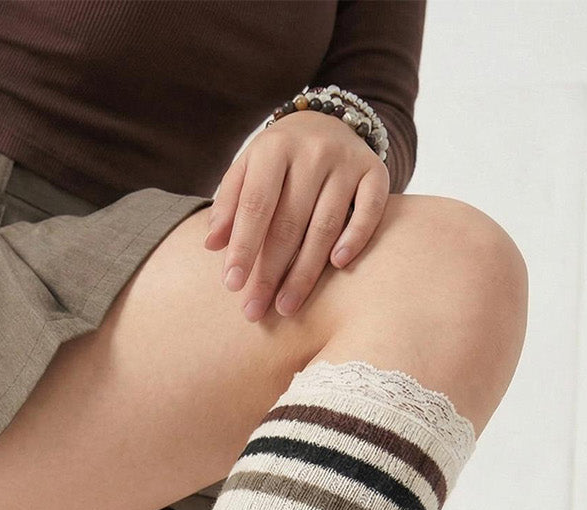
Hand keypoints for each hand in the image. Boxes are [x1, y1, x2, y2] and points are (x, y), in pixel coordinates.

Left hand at [205, 109, 389, 320]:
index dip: (243, 247)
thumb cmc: (278, 161)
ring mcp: (347, 161)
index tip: (231, 285)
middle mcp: (313, 151)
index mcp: (274, 148)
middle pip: (289, 222)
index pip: (256, 204)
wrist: (327, 122)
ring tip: (286, 306)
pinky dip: (355, 237)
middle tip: (255, 310)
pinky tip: (338, 265)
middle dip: (270, 271)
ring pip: (325, 224)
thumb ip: (229, 204)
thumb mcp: (247, 170)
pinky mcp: (375, 171)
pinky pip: (369, 210)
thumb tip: (212, 245)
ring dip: (305, 271)